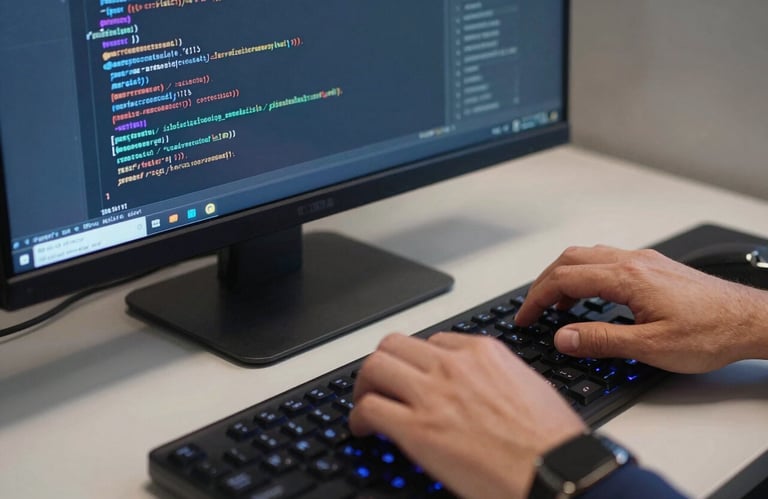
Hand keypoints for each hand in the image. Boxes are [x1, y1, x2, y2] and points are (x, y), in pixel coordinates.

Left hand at [349, 332, 585, 498]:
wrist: (556, 472)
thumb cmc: (553, 441)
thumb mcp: (529, 388)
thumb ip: (497, 378)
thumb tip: (483, 388)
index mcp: (483, 353)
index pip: (434, 341)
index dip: (420, 361)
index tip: (416, 376)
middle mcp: (453, 365)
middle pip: (395, 344)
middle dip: (384, 363)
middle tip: (381, 383)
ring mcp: (433, 394)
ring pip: (375, 366)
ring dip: (365, 384)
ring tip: (366, 402)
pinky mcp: (417, 429)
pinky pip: (370, 408)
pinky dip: (359, 417)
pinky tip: (364, 429)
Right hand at [515, 245, 767, 372]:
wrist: (751, 321)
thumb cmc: (712, 332)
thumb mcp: (651, 347)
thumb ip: (602, 340)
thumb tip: (564, 337)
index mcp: (627, 277)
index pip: (565, 279)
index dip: (537, 299)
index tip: (525, 317)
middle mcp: (633, 261)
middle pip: (571, 259)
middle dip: (544, 283)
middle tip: (532, 309)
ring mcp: (644, 261)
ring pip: (588, 255)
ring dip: (564, 276)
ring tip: (556, 305)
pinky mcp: (654, 267)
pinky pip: (607, 260)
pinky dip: (586, 274)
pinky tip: (590, 296)